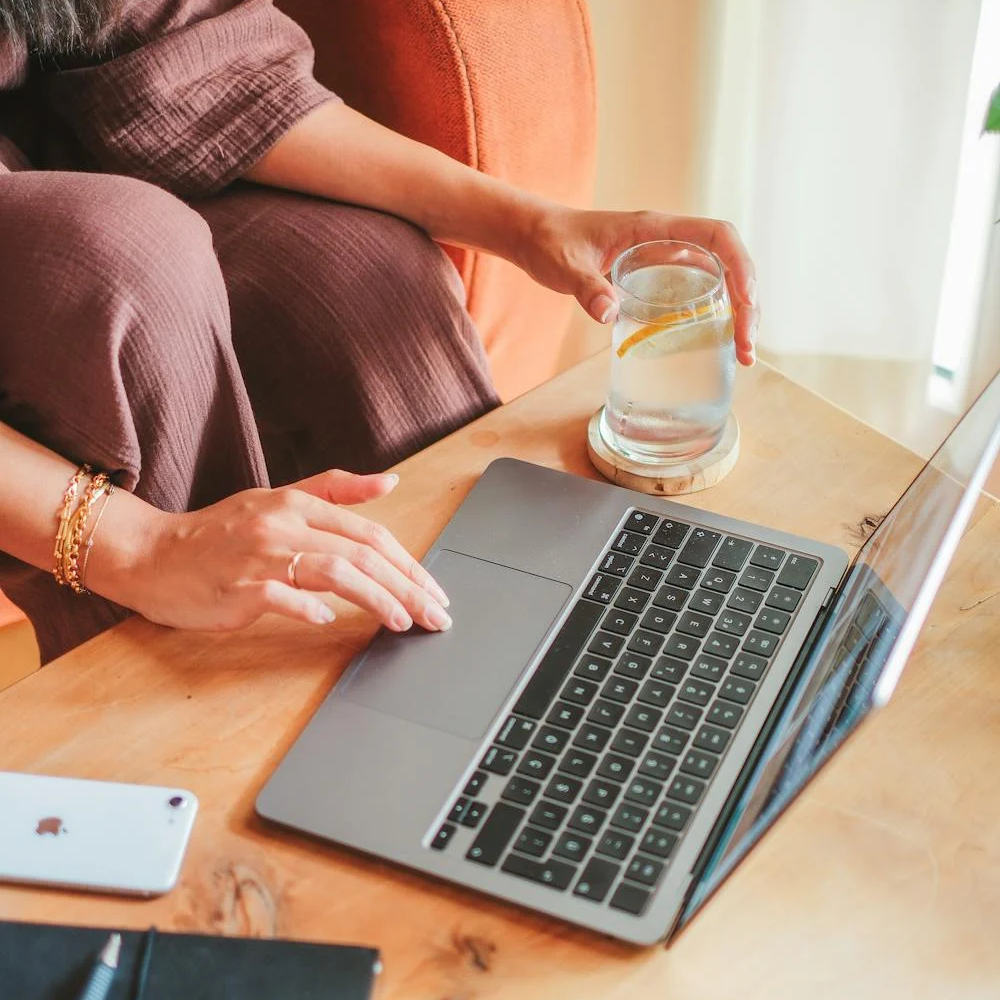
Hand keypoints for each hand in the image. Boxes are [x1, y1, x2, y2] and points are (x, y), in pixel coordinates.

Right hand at [121, 470, 450, 632]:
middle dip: (407, 586)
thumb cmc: (219, 533)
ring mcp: (259, 556)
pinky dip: (307, 607)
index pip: (369, 533)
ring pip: (333, 572)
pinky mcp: (235, 587)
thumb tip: (391, 482)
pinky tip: (329, 621)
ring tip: (402, 622)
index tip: (434, 590)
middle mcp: (283, 525)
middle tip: (435, 615)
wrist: (151, 553)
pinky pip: (279, 596)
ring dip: (375, 599)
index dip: (409, 563)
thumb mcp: (278, 499)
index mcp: (297, 505)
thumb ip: (336, 490)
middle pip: (361, 554)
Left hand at [518, 206, 758, 365]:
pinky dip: (715, 317)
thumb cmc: (551, 242)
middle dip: (747, 303)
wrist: (536, 237)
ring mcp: (666, 259)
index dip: (741, 265)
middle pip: (729, 263)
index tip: (747, 302)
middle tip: (746, 347)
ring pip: (720, 280)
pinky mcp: (658, 278)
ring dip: (738, 313)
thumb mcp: (566, 266)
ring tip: (743, 354)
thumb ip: (586, 287)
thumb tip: (609, 314)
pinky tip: (719, 344)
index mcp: (655, 228)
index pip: (717, 235)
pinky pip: (698, 293)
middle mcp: (669, 241)